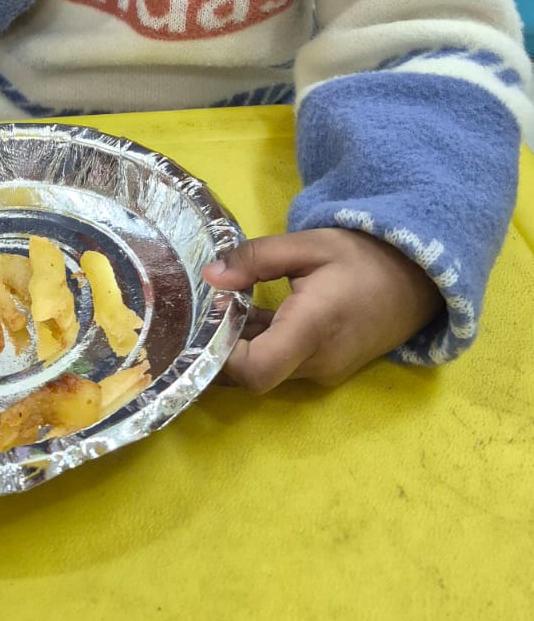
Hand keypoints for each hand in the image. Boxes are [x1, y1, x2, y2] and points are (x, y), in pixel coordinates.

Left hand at [203, 228, 443, 390]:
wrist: (418, 280)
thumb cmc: (363, 256)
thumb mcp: (308, 244)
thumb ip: (257, 259)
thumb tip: (210, 276)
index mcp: (313, 329)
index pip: (256, 370)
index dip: (222, 354)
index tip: (207, 318)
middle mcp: (318, 362)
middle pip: (255, 375)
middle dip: (223, 347)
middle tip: (201, 310)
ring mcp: (324, 370)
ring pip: (267, 370)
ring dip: (241, 345)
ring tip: (220, 306)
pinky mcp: (326, 367)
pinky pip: (283, 363)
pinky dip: (262, 344)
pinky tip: (246, 314)